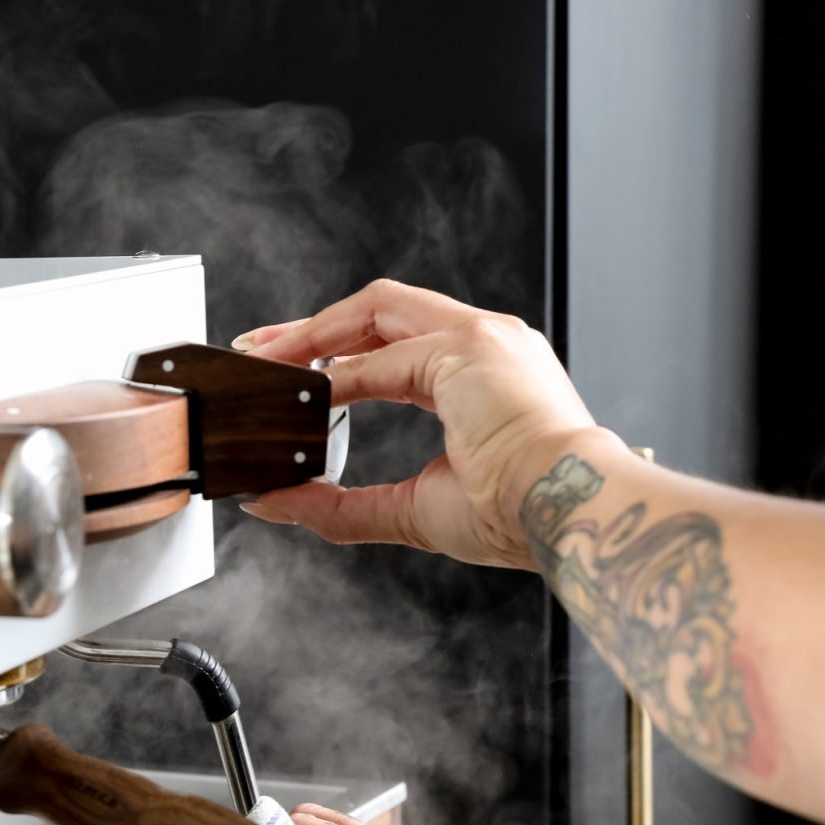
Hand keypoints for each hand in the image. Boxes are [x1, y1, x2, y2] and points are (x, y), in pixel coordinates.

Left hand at [235, 277, 607, 568]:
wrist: (564, 512)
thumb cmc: (515, 515)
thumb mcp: (411, 509)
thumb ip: (340, 505)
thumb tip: (274, 502)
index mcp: (483, 377)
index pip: (397, 345)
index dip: (338, 356)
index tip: (292, 372)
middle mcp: (487, 344)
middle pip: (383, 311)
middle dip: (314, 328)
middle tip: (260, 350)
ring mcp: (481, 338)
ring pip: (379, 309)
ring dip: (316, 333)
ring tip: (269, 359)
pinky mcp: (469, 346)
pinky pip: (383, 352)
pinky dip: (338, 370)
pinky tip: (307, 391)